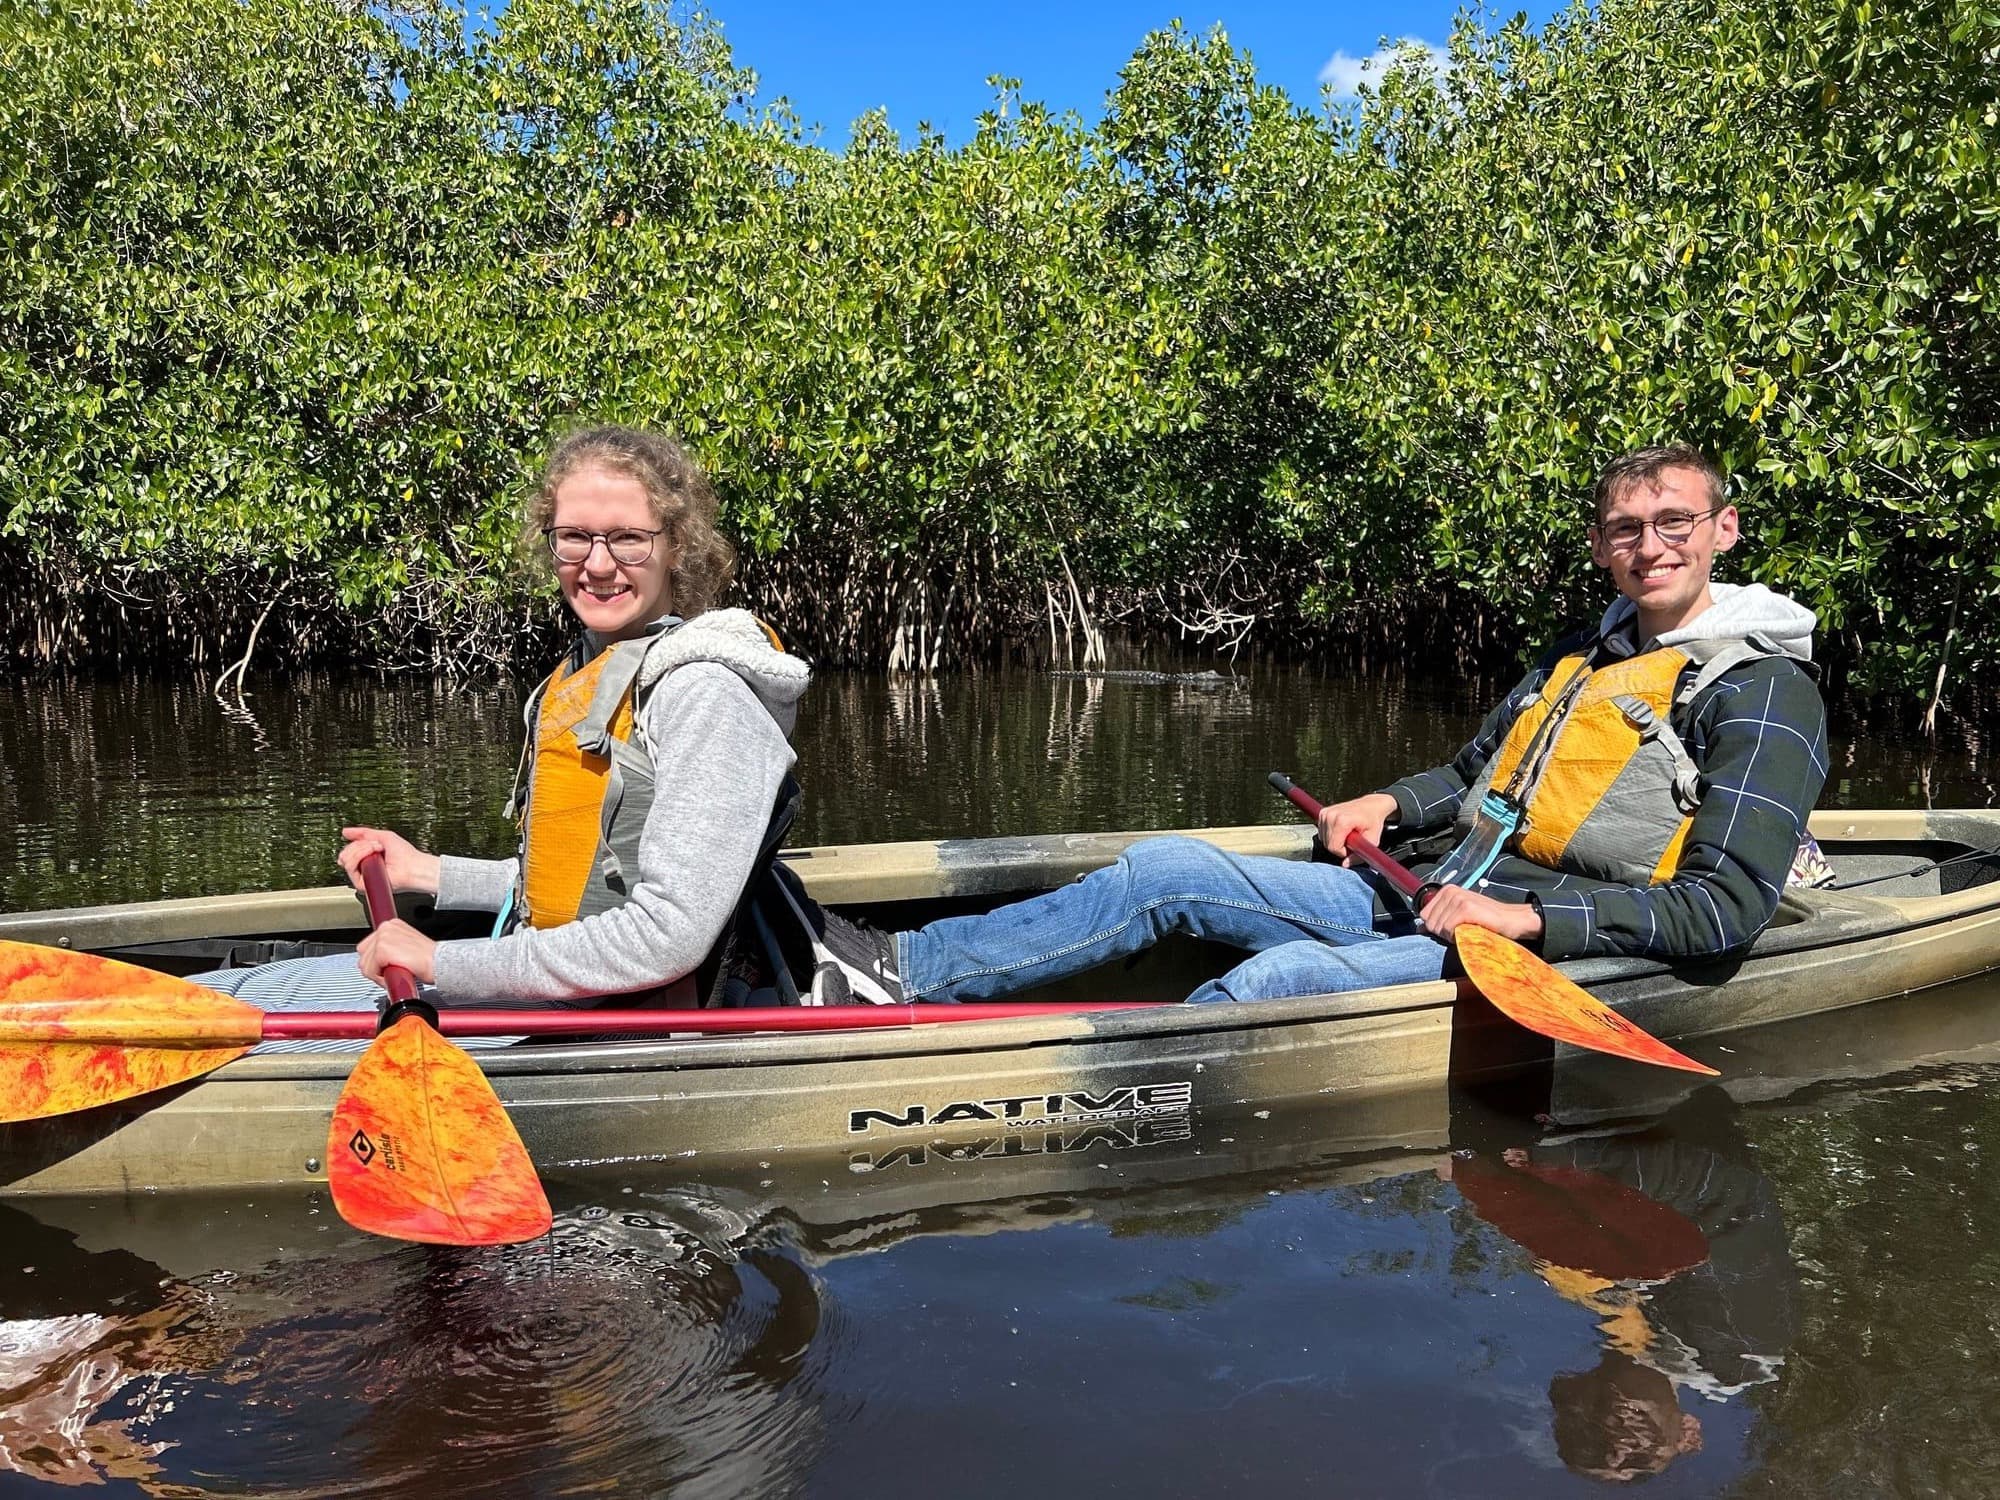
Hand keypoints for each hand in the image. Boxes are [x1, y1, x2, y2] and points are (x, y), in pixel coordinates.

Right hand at [339, 827, 441, 895]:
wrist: (413, 866)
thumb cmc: (404, 854)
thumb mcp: (382, 836)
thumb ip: (363, 833)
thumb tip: (345, 832)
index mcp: (366, 859)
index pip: (348, 850)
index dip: (359, 842)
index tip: (375, 841)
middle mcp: (362, 869)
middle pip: (345, 854)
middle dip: (361, 844)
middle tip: (378, 846)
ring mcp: (362, 877)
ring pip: (346, 859)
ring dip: (362, 849)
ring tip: (378, 850)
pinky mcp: (362, 885)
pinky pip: (350, 867)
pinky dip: (361, 856)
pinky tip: (374, 856)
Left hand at [357, 919, 438, 987]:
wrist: (440, 963)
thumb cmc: (429, 959)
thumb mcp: (407, 945)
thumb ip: (391, 947)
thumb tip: (378, 959)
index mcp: (391, 925)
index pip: (367, 946)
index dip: (375, 961)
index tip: (385, 967)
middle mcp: (385, 927)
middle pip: (363, 955)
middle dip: (374, 968)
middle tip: (391, 972)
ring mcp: (383, 937)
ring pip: (365, 965)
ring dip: (378, 975)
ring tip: (396, 973)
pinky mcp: (382, 950)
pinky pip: (370, 970)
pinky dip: (380, 979)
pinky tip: (396, 974)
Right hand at [1315, 792, 1398, 862]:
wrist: (1372, 805)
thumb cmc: (1373, 821)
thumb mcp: (1372, 841)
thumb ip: (1359, 856)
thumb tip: (1345, 864)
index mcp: (1342, 821)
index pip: (1333, 847)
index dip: (1343, 852)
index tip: (1353, 846)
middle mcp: (1331, 815)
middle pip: (1327, 844)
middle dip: (1339, 847)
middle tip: (1352, 841)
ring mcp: (1325, 813)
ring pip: (1323, 839)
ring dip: (1335, 841)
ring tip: (1347, 834)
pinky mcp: (1322, 813)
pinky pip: (1322, 833)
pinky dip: (1331, 835)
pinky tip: (1341, 830)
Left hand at [1417, 883, 1544, 942]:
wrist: (1512, 920)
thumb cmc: (1487, 920)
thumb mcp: (1459, 916)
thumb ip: (1440, 919)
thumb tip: (1419, 929)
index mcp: (1447, 890)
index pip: (1424, 915)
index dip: (1436, 928)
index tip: (1453, 929)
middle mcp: (1451, 891)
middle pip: (1431, 923)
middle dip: (1444, 933)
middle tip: (1463, 931)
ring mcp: (1459, 898)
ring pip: (1439, 928)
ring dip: (1452, 936)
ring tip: (1468, 930)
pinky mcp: (1467, 908)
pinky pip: (1449, 929)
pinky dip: (1458, 936)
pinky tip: (1471, 932)